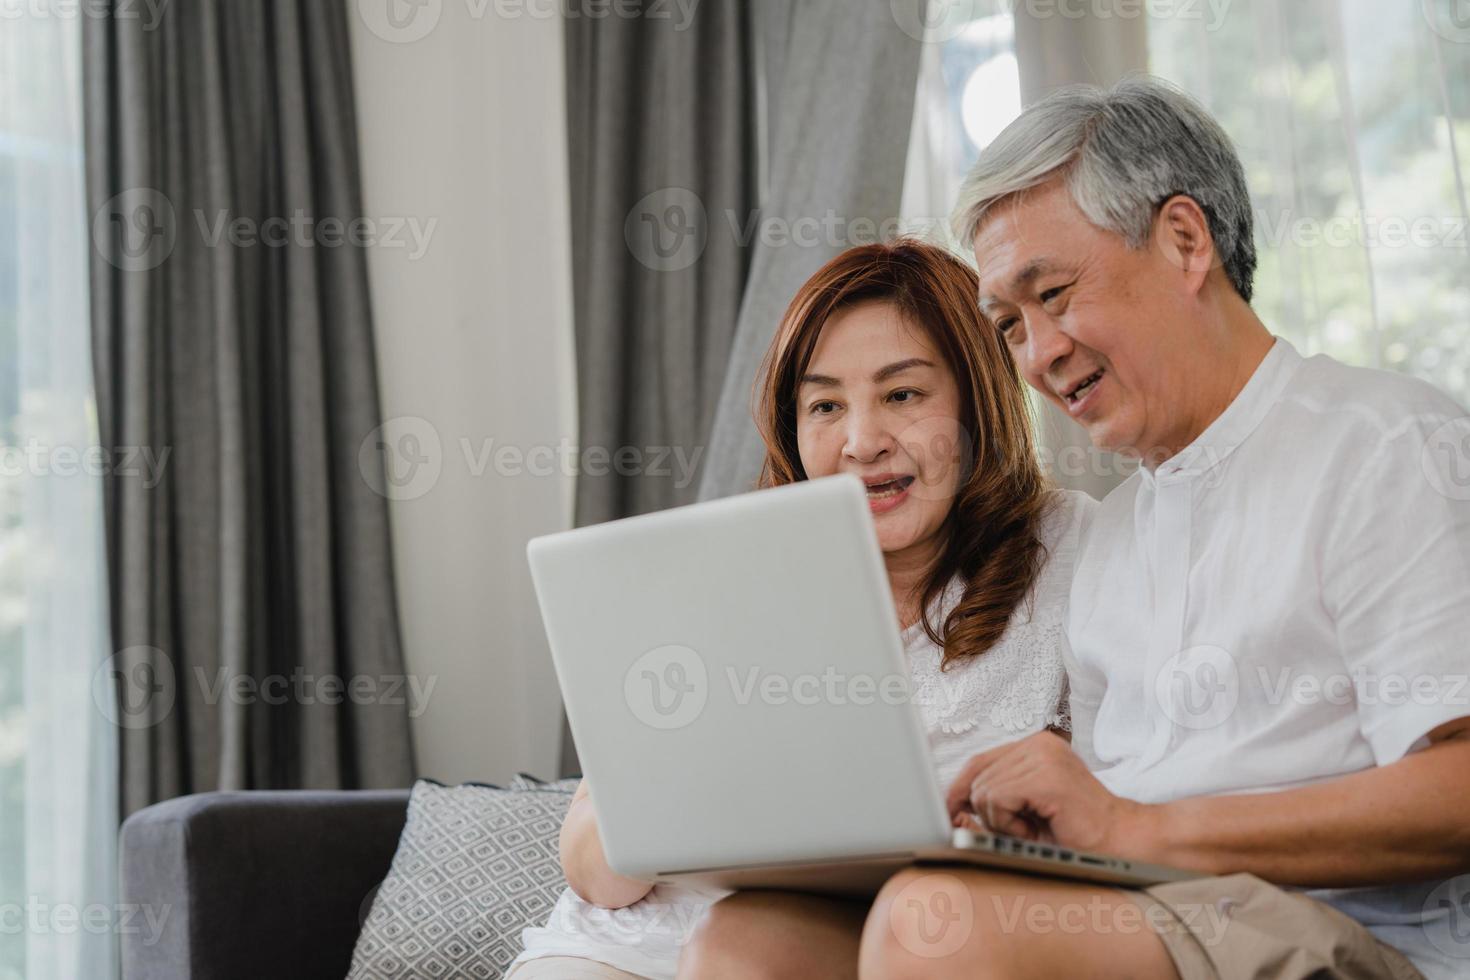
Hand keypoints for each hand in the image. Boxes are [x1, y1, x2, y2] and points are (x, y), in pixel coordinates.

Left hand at [944, 731, 1151, 855]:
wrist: (1123, 842)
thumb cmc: (1076, 833)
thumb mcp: (1024, 814)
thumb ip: (990, 806)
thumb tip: (952, 810)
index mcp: (1035, 747)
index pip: (979, 761)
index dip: (960, 788)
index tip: (952, 812)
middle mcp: (1038, 744)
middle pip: (977, 776)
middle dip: (988, 813)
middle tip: (1021, 829)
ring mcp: (1043, 756)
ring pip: (984, 790)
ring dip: (1001, 821)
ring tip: (1033, 828)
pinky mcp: (1046, 776)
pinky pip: (997, 799)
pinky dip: (1008, 823)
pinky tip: (1034, 828)